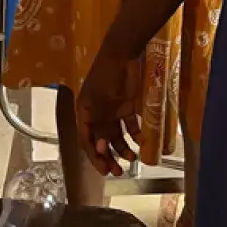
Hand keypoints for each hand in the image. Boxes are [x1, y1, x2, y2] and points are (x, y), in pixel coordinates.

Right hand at [76, 49, 143, 175]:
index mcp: (84, 113)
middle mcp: (96, 115)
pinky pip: (130, 125)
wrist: (122, 54)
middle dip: (109, 157)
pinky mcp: (126, 106)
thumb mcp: (98, 102)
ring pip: (116, 136)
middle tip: (118, 172)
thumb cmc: (106, 77)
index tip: (104, 170)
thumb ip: (99, 126)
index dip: (95, 157)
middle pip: (102, 141)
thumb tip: (99, 149)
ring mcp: (112, 111)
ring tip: (133, 158)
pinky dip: (135, 134)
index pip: (86, 140)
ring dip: (123, 148)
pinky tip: (142, 142)